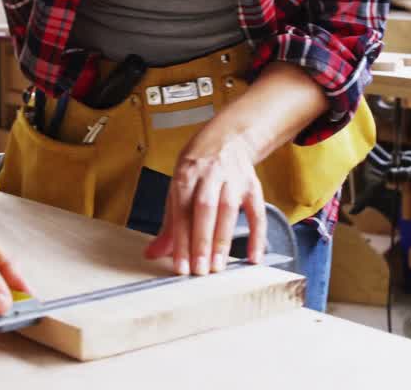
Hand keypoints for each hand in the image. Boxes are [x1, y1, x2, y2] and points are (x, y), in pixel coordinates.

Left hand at [144, 129, 266, 274]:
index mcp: (186, 176)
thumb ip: (169, 224)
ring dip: (222, 240)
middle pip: (205, 209)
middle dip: (201, 241)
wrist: (227, 139)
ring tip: (218, 267)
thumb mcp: (178, 188)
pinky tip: (253, 257)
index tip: (181, 266)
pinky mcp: (252, 185)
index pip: (182, 212)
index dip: (181, 240)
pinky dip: (257, 235)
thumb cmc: (198, 169)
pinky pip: (257, 212)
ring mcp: (233, 179)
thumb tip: (152, 253)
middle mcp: (209, 175)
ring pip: (228, 210)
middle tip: (199, 270)